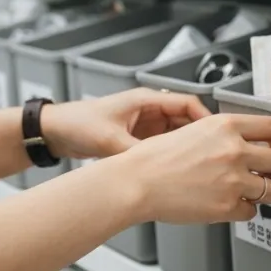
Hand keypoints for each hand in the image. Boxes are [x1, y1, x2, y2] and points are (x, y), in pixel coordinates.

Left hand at [40, 88, 211, 160]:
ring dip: (186, 148)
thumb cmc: (76, 124)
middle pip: (187, 121)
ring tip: (197, 164)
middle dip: (200, 137)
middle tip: (211, 155)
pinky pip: (163, 146)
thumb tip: (157, 167)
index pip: (188, 103)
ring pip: (177, 135)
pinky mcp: (137, 139)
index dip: (205, 119)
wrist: (55, 132)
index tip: (215, 135)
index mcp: (146, 100)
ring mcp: (144, 125)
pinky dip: (171, 156)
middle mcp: (149, 110)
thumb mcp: (109, 140)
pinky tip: (176, 170)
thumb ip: (135, 153)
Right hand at [107, 113, 270, 224]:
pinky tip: (231, 205)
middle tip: (269, 173)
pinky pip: (251, 211)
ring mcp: (234, 179)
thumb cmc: (154, 158)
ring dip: (264, 192)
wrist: (137, 182)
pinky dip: (243, 211)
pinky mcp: (227, 205)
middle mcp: (234, 150)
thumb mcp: (193, 130)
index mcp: (225, 126)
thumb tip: (242, 143)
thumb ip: (221, 134)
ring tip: (251, 192)